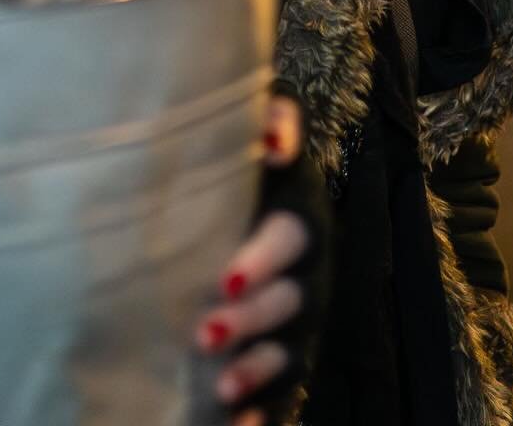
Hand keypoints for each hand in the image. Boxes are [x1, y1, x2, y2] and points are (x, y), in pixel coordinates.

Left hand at [197, 95, 330, 423]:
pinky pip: (284, 390)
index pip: (290, 236)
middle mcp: (308, 272)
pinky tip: (238, 424)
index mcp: (300, 216)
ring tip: (222, 388)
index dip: (263, 258)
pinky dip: (265, 410)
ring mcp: (299, 320)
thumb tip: (274, 135)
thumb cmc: (249, 162)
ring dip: (257, 369)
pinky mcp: (286, 356)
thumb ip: (275, 117)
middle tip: (205, 332)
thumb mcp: (267, 131)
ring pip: (289, 350)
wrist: (255, 201)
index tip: (225, 276)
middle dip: (251, 318)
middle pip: (289, 300)